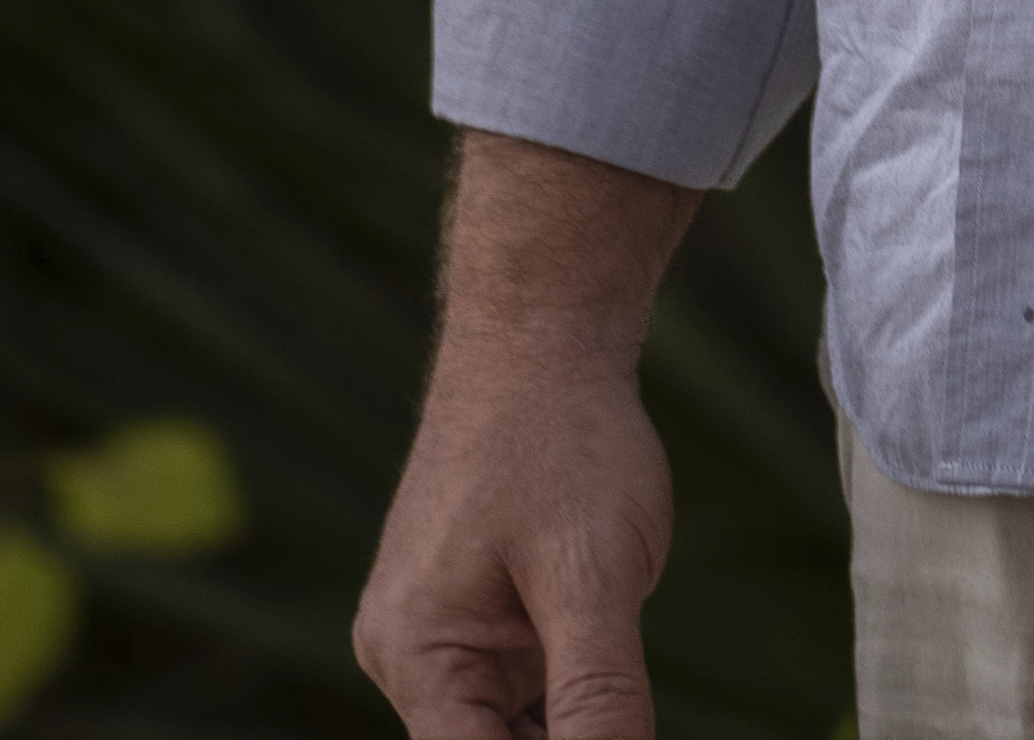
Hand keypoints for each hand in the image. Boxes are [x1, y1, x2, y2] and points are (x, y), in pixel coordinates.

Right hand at [356, 130, 711, 738]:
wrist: (543, 334)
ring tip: (616, 671)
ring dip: (572, 724)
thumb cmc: (563, 440)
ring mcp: (440, 632)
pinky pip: (523, 684)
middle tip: (624, 714)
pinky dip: (571, 692)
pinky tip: (614, 670)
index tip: (614, 739)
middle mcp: (410, 656)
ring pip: (514, 726)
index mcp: (416, 656)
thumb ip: (599, 695)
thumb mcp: (593, 577)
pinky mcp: (474, 611)